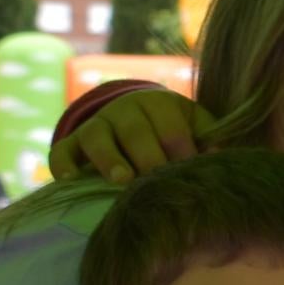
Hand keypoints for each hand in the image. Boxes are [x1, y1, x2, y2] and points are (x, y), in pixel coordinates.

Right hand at [49, 87, 202, 183]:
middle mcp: (124, 109)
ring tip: (122, 180)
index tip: (190, 175)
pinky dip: (63, 164)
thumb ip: (208, 137)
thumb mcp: (194, 125)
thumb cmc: (172, 129)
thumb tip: (221, 156)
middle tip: (158, 181)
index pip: (171, 128)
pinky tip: (71, 180)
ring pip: (97, 137)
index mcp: (158, 103)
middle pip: (135, 132)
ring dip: (109, 159)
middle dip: (148, 157)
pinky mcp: (72, 142)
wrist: (133, 116)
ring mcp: (95, 124)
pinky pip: (62, 151)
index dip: (182, 152)